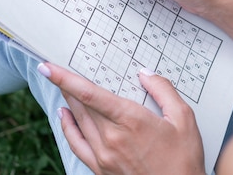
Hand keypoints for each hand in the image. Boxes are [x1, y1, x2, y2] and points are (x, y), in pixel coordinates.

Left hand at [40, 63, 205, 174]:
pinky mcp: (101, 168)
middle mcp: (112, 138)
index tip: (48, 68)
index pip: (90, 94)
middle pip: (81, 105)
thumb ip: (163, 90)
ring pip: (78, 121)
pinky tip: (65, 116)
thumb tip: (145, 74)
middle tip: (59, 69)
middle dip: (68, 85)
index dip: (66, 79)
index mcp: (131, 120)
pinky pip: (77, 144)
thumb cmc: (183, 159)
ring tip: (64, 86)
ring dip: (69, 101)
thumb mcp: (183, 118)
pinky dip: (67, 128)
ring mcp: (104, 155)